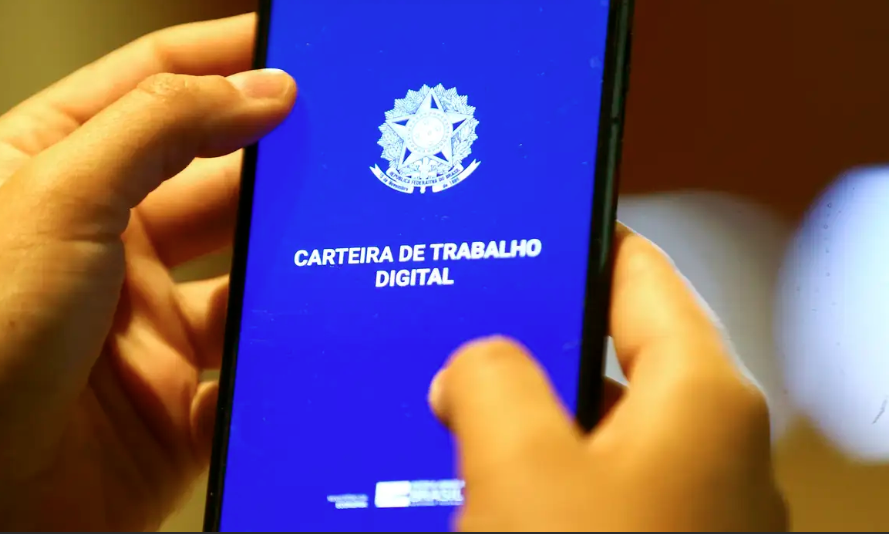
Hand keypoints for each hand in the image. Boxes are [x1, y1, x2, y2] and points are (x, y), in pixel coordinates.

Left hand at [0, 14, 294, 530]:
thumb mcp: (57, 198)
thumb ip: (162, 128)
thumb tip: (261, 90)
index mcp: (58, 174)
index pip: (152, 87)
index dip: (223, 58)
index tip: (293, 47)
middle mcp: (108, 243)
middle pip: (217, 177)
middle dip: (279, 160)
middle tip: (347, 140)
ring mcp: (149, 321)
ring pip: (249, 272)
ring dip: (292, 258)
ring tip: (345, 232)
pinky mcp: (183, 394)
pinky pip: (254, 360)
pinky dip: (285, 350)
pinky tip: (314, 329)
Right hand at [430, 224, 787, 530]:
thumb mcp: (520, 467)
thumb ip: (490, 382)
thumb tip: (475, 367)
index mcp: (705, 399)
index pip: (643, 271)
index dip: (580, 238)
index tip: (530, 220)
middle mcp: (715, 447)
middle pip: (615, 355)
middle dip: (535, 347)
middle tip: (465, 334)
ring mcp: (694, 503)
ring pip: (599, 431)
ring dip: (532, 427)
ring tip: (461, 423)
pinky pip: (597, 488)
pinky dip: (546, 481)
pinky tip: (492, 493)